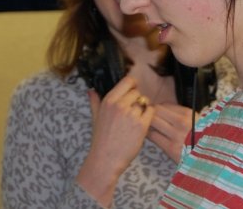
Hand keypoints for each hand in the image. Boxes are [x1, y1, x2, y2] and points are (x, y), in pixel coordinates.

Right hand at [76, 76, 153, 206]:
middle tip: (132, 112)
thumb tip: (91, 90)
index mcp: (108, 101)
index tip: (132, 92)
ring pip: (144, 102)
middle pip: (137, 92)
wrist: (106, 160)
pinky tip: (141, 124)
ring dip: (142, 109)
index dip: (132, 86)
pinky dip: (149, 116)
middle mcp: (120, 105)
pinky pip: (151, 111)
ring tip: (135, 121)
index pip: (127, 81)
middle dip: (137, 100)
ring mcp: (131, 114)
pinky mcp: (141, 125)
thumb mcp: (95, 118)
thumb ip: (94, 102)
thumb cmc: (101, 140)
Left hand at [147, 103, 195, 162]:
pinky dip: (148, 134)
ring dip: (148, 123)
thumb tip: (162, 108)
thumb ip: (180, 114)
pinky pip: (153, 136)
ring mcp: (176, 135)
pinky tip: (150, 136)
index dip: (158, 108)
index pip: (165, 104)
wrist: (208, 159)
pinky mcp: (171, 148)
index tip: (156, 112)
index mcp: (189, 114)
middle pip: (156, 110)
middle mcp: (182, 122)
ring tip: (149, 127)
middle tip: (148, 119)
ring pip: (152, 121)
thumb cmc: (200, 138)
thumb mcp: (195, 121)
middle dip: (150, 113)